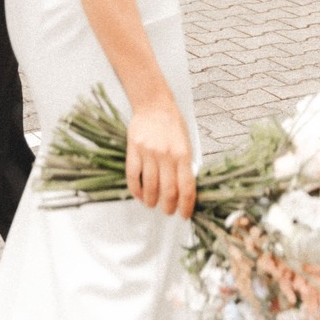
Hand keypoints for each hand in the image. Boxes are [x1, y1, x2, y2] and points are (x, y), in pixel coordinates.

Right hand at [126, 98, 195, 218]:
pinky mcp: (134, 150)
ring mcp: (149, 153)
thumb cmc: (172, 124)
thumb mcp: (186, 142)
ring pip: (150, 186)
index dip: (186, 205)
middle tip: (167, 211)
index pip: (187, 187)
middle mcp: (166, 155)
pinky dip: (136, 190)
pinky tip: (139, 195)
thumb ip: (185, 164)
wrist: (154, 104)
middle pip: (168, 191)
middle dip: (168, 207)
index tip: (184, 215)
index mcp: (183, 154)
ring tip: (152, 204)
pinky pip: (133, 176)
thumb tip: (184, 189)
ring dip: (151, 201)